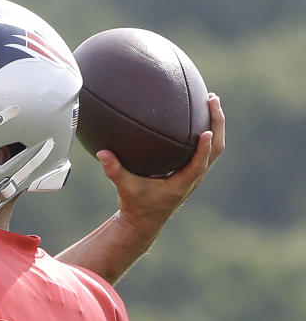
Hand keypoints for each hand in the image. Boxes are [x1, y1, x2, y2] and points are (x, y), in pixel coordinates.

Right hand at [97, 93, 225, 236]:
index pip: (199, 164)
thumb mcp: (124, 188)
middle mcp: (193, 178)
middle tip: (212, 100)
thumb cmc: (136, 205)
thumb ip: (114, 171)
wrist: (145, 220)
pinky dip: (207, 131)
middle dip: (218, 123)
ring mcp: (195, 174)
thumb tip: (102, 153)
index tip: (207, 131)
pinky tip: (198, 115)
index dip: (204, 148)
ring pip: (215, 148)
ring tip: (211, 101)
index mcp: (182, 184)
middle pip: (216, 149)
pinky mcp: (192, 170)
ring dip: (216, 124)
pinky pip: (206, 148)